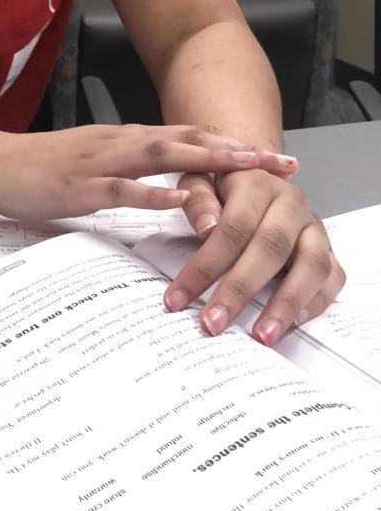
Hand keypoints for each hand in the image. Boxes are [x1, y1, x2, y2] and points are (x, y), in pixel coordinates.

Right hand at [0, 124, 298, 222]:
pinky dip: (153, 194)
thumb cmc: (42, 168)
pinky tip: (179, 201)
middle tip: (277, 160)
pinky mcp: (80, 187)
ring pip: (161, 155)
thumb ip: (131, 168)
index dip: (229, 140)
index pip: (186, 133)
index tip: (268, 152)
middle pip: (186, 139)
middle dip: (234, 149)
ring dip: (206, 159)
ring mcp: (100, 162)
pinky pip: (122, 189)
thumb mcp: (95, 161)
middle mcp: (119, 142)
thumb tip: (169, 182)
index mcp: (124, 138)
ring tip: (243, 167)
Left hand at [165, 169, 345, 343]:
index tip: (177, 299)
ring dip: (286, 304)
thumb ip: (199, 198)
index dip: (205, 266)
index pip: (232, 228)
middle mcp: (291, 203)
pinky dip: (317, 301)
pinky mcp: (328, 248)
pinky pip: (333, 277)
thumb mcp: (199, 178)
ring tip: (262, 336)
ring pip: (310, 265)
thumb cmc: (223, 185)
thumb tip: (207, 228)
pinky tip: (292, 323)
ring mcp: (314, 227)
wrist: (259, 173)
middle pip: (270, 248)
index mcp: (257, 183)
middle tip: (213, 324)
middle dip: (239, 290)